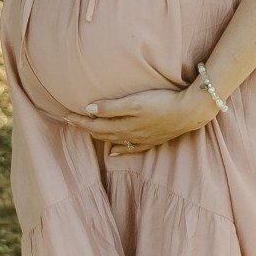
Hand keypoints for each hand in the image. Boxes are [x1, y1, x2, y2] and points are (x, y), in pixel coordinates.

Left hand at [65, 82, 217, 155]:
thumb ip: (111, 107)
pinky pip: (132, 148)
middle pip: (103, 133)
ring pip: (115, 141)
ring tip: (88, 134)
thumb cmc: (162, 102)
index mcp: (123, 124)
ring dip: (100, 137)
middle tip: (70, 122)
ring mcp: (142, 139)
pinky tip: (114, 152)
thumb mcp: (134, 102)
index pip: (95, 124)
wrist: (189, 112)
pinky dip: (120, 150)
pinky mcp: (153, 139)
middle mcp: (130, 135)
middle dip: (86, 128)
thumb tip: (88, 110)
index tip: (66, 117)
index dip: (80, 121)